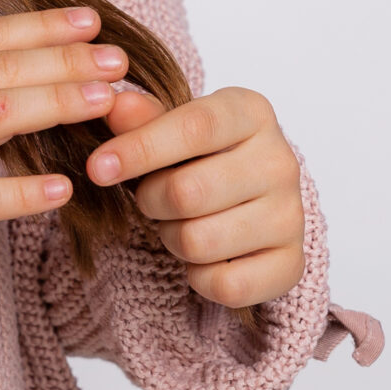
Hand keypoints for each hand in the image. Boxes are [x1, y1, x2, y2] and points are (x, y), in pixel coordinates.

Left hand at [87, 87, 304, 307]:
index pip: (194, 127)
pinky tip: (204, 257)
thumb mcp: (174, 128)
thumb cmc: (203, 156)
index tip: (98, 167)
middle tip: (153, 199)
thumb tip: (114, 104)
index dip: (140, 149)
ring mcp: (292, 215)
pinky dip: (199, 277)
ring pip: (199, 242)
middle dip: (152, 201)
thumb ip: (143, 119)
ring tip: (181, 223)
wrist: (253, 198)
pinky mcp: (292, 263)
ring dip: (173, 239)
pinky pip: (226, 285)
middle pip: (188, 192)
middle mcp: (281, 161)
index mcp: (252, 113)